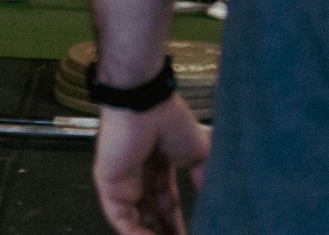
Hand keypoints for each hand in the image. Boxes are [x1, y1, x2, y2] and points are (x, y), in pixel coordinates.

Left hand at [93, 100, 211, 234]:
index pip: (169, 204)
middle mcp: (140, 176)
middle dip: (167, 233)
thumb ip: (207, 180)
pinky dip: (137, 234)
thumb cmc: (170, 121)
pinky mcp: (110, 187)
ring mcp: (124, 182)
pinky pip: (121, 219)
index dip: (179, 224)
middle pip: (153, 215)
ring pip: (135, 221)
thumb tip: (218, 204)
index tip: (197, 231)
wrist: (145, 106)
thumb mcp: (201, 155)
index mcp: (159, 166)